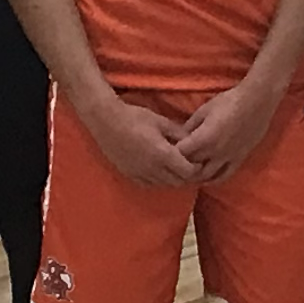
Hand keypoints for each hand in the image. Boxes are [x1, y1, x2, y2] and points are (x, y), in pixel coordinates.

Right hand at [85, 87, 200, 188]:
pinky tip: (157, 168)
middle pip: (178, 182)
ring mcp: (139, 173)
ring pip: (163, 184)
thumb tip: (195, 141)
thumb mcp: (162, 122)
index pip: (188, 172)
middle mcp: (152, 168)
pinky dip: (157, 180)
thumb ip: (180, 134)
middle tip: (188, 164)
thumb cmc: (135, 117)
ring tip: (173, 166)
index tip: (197, 159)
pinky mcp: (128, 174)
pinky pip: (148, 184)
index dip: (196, 168)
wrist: (106, 121)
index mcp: (163, 155)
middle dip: (186, 175)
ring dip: (171, 178)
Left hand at [168, 77, 282, 183]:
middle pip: (190, 167)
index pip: (179, 154)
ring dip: (194, 176)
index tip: (167, 150)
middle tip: (174, 163)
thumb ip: (190, 126)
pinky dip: (212, 180)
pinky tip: (206, 179)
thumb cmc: (229, 101)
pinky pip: (224, 176)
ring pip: (205, 176)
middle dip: (180, 166)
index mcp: (203, 138)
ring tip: (188, 172)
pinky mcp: (239, 159)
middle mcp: (214, 152)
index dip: (171, 153)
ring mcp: (227, 157)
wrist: (257, 101)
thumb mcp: (204, 110)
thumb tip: (179, 137)